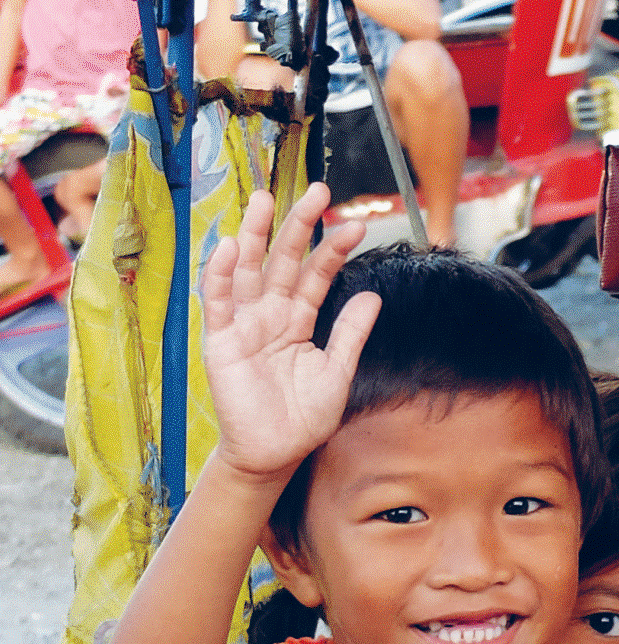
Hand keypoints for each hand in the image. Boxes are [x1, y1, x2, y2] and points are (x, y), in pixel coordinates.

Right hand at [200, 183, 375, 484]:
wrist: (275, 454)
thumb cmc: (304, 417)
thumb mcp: (336, 372)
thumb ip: (350, 334)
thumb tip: (373, 297)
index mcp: (299, 319)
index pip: (317, 275)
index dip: (334, 250)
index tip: (356, 226)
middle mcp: (271, 313)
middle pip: (284, 260)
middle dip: (298, 225)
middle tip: (317, 189)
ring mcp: (245, 323)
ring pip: (249, 270)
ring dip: (255, 235)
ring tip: (265, 198)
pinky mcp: (222, 340)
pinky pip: (219, 302)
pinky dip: (221, 274)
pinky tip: (231, 247)